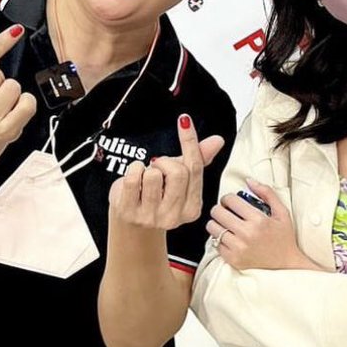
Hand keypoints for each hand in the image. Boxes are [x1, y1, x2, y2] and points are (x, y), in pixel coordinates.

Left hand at [108, 114, 224, 231]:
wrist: (131, 225)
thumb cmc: (157, 198)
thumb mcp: (180, 180)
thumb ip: (199, 159)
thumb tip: (218, 140)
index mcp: (192, 208)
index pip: (195, 168)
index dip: (190, 141)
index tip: (184, 121)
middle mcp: (174, 216)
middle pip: (177, 171)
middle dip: (165, 162)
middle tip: (158, 168)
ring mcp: (151, 217)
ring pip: (153, 174)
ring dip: (146, 168)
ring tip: (145, 179)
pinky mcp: (129, 213)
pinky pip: (132, 179)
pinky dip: (132, 171)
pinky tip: (133, 182)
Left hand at [206, 178, 314, 270]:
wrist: (286, 264)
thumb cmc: (284, 238)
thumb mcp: (282, 212)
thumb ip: (267, 193)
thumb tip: (249, 181)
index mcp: (258, 220)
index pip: (230, 200)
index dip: (228, 198)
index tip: (231, 202)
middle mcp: (246, 234)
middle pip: (217, 212)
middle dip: (220, 209)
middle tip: (226, 212)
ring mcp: (238, 248)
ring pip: (212, 228)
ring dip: (217, 223)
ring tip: (225, 224)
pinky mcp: (233, 259)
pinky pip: (215, 244)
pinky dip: (219, 239)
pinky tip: (229, 238)